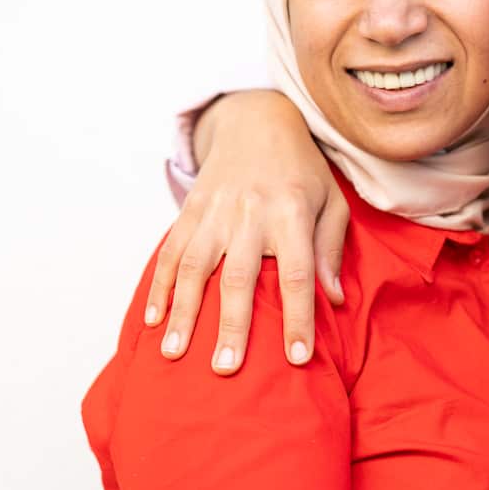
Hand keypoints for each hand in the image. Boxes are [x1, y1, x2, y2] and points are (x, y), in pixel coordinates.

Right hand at [144, 90, 345, 374]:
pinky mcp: (191, 209)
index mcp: (292, 213)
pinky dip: (160, 286)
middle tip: (226, 368)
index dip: (298, 317)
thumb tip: (335, 300)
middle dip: (232, 325)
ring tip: (175, 353)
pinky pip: (171, 250)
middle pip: (239, 276)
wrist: (257, 121)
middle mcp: (251, 213)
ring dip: (183, 312)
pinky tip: (154, 319)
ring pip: (195, 266)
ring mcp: (215, 211)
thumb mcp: (331, 202)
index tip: (298, 358)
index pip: (298, 273)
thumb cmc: (303, 171)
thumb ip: (331, 249)